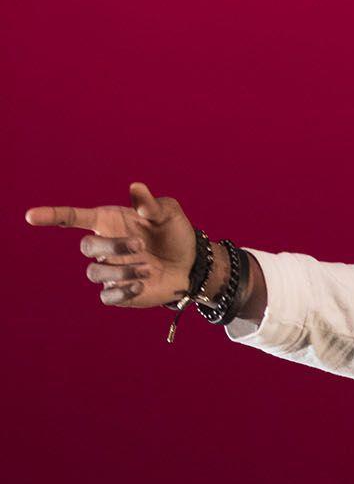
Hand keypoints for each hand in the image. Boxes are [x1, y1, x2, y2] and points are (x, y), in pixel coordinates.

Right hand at [24, 183, 198, 307]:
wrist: (193, 264)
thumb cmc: (175, 233)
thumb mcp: (168, 214)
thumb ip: (150, 204)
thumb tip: (136, 187)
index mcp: (109, 222)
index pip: (73, 218)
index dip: (52, 216)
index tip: (31, 216)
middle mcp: (105, 246)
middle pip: (87, 247)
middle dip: (112, 246)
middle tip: (142, 247)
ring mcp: (110, 270)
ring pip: (95, 272)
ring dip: (121, 271)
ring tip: (148, 268)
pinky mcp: (120, 292)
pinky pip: (106, 296)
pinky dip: (120, 292)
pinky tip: (141, 285)